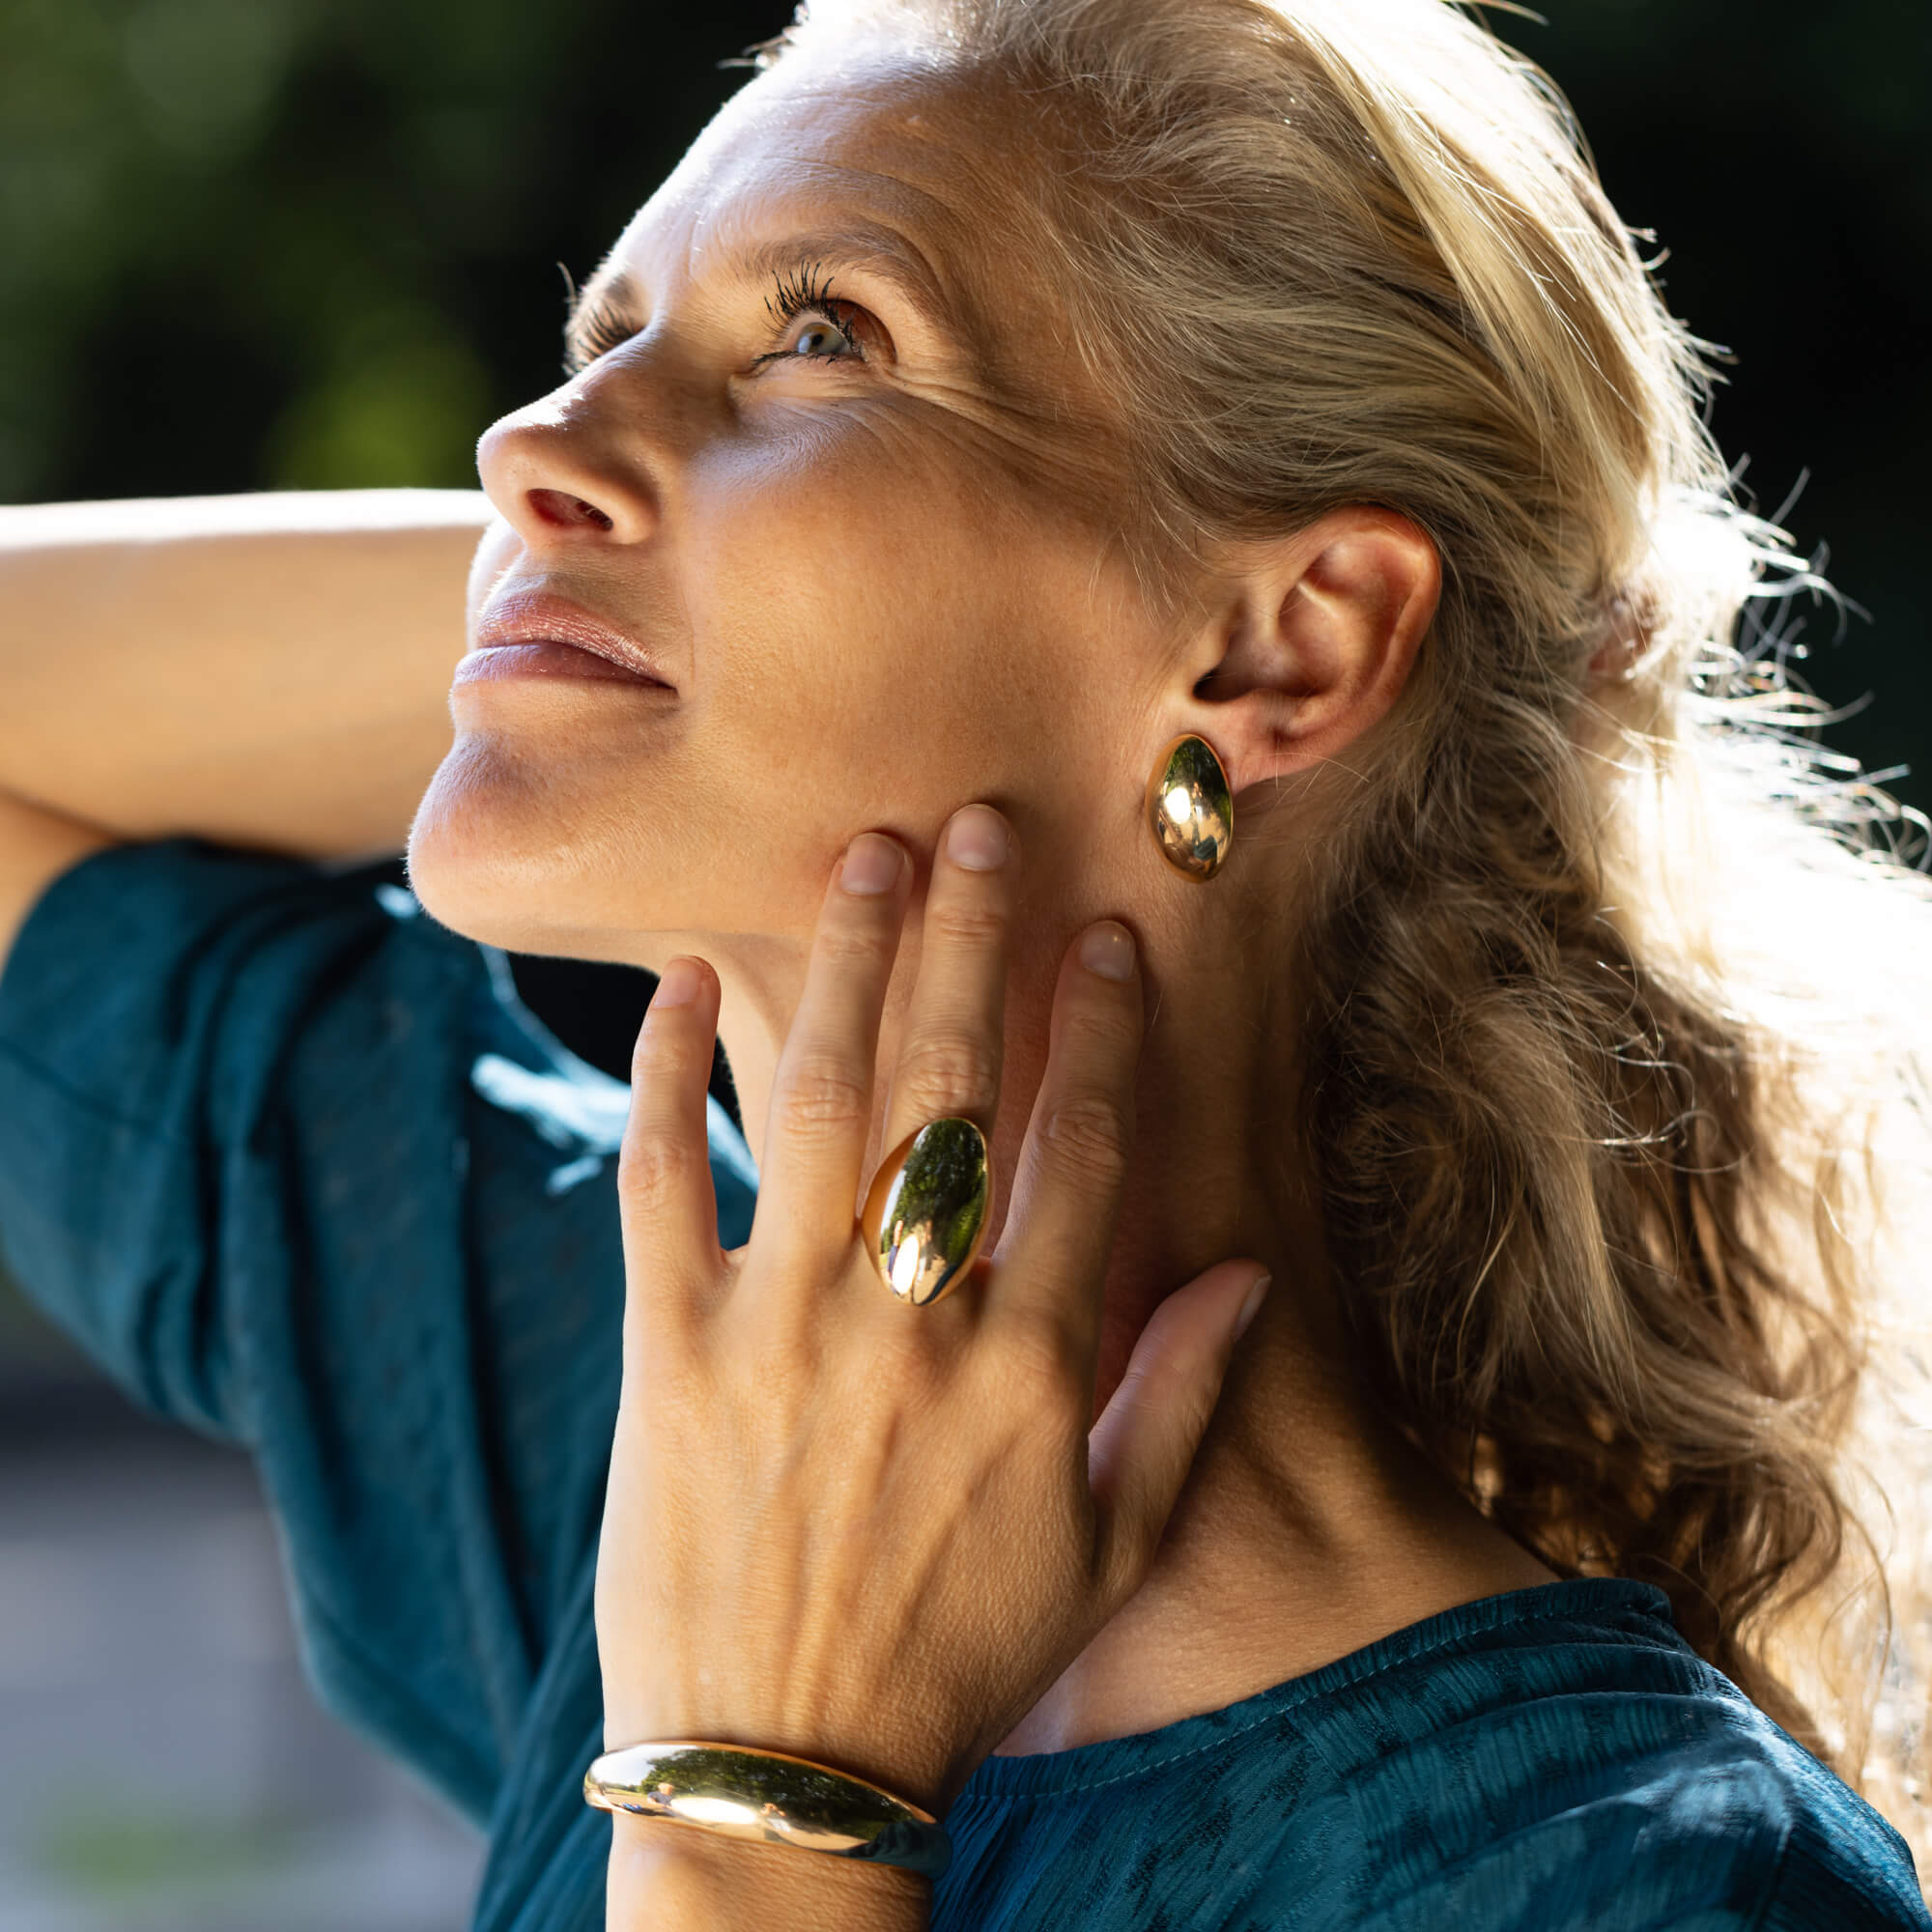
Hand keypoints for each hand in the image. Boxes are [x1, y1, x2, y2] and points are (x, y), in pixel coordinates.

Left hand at [595, 803, 1269, 1835]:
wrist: (784, 1767)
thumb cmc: (959, 1654)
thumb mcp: (1106, 1548)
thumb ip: (1182, 1399)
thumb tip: (1252, 1272)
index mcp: (1030, 1369)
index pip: (1081, 1152)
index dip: (1100, 1028)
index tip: (1108, 935)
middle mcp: (911, 1327)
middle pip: (951, 1091)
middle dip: (970, 944)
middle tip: (977, 826)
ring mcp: (780, 1331)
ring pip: (818, 1104)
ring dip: (842, 964)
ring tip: (864, 856)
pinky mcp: (669, 1353)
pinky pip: (660, 1184)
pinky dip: (662, 1077)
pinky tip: (673, 981)